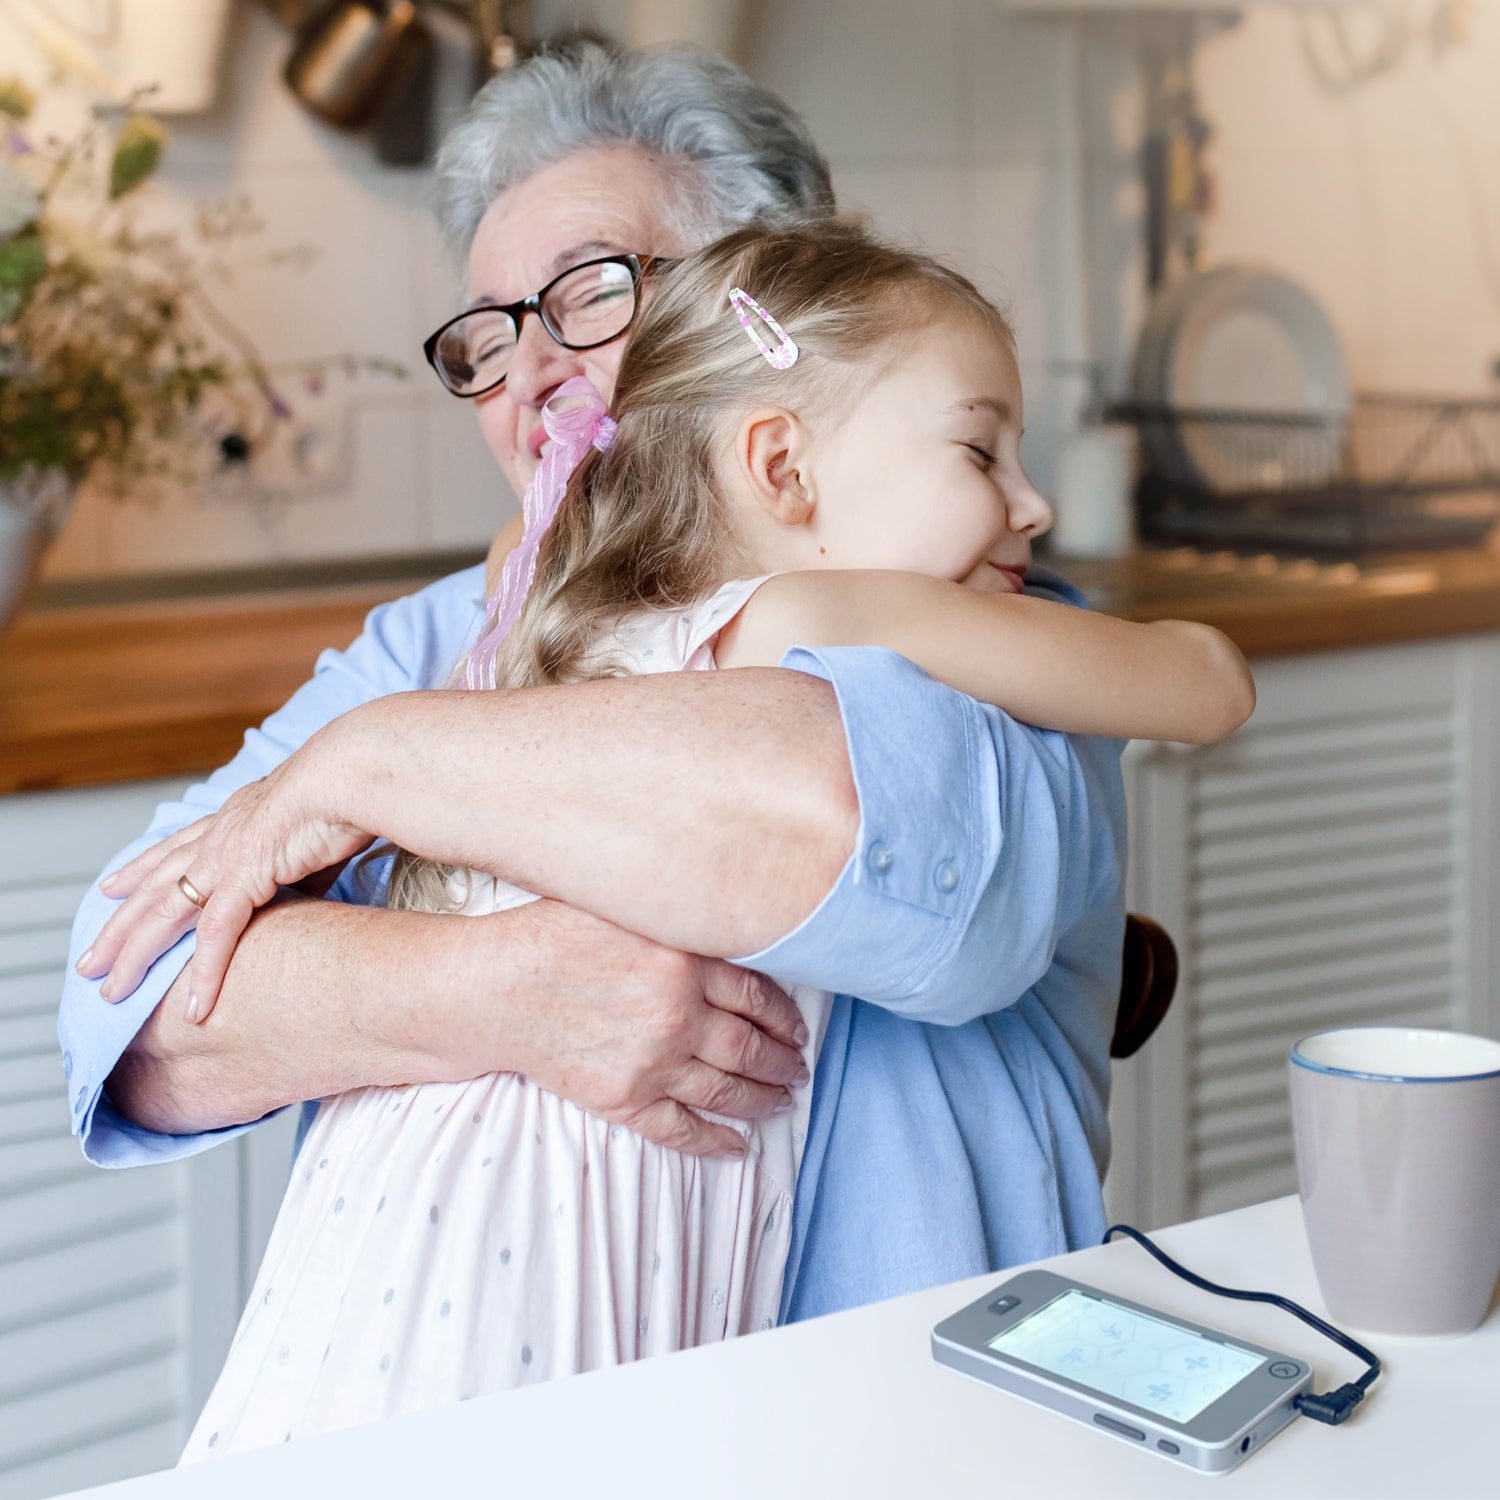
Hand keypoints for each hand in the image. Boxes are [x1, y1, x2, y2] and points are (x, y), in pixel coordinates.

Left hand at [79, 758, 372, 1021]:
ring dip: (135, 955)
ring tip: (112, 992)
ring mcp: (225, 857)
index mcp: (233, 819)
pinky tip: (195, 1008)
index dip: (140, 870)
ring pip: (165, 914)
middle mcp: (218, 836)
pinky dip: (206, 973)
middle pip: (153, 888)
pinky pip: (217, 933)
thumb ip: (299, 867)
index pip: (174, 849)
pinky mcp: (245, 876)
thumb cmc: (343, 796)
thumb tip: (306, 889)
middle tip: (88, 960)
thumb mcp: (310, 835)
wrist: (349, 775)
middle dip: (117, 927)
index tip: (111, 887)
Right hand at [495, 900, 811, 1156]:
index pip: (758, 994)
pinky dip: (714, 1142)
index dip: (784, 1016)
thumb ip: (677, 919)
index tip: (798, 1028)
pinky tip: (736, 1147)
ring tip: (781, 1103)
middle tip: (799, 1069)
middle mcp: (678, 1013)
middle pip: (751, 1046)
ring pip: (726, 1090)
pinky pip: (681, 1128)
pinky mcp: (623, 1098)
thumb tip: (726, 925)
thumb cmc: (549, 936)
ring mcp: (653, 1061)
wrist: (492, 989)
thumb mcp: (623, 907)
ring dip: (761, 1100)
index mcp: (685, 959)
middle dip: (783, 1061)